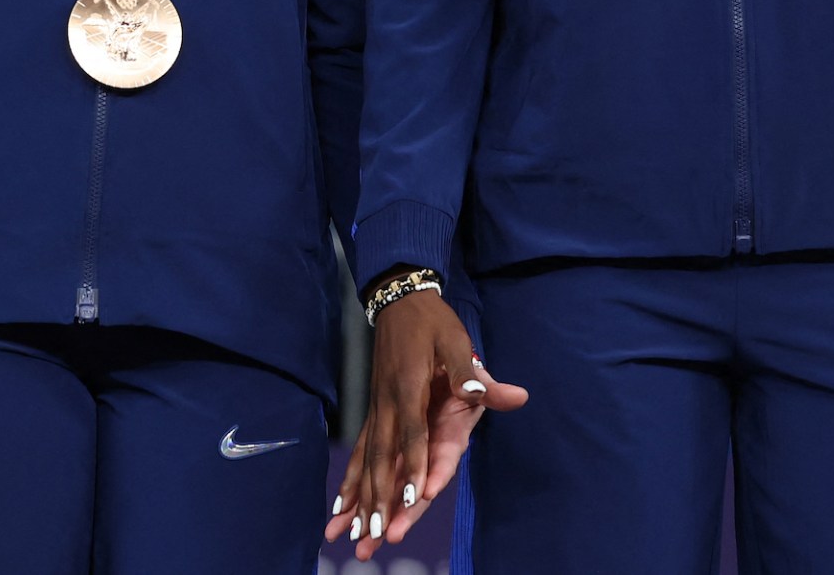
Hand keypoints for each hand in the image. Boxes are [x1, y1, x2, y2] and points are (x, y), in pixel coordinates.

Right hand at [328, 286, 526, 559]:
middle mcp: (389, 406)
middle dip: (379, 498)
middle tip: (375, 535)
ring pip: (366, 462)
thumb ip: (470, 372)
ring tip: (344, 534)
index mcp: (410, 390)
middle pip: (382, 459)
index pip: (412, 435)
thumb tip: (494, 394)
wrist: (399, 299)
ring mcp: (378, 411)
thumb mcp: (455, 340)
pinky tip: (339, 508)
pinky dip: (349, 482)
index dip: (412, 467)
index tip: (411, 499)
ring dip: (358, 499)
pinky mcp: (375, 413)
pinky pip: (361, 454)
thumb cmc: (432, 322)